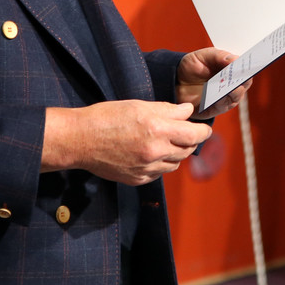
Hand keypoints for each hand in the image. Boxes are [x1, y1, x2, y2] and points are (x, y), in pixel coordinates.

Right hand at [44, 100, 210, 185]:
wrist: (80, 140)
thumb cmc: (107, 117)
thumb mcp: (139, 106)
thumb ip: (167, 109)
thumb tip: (187, 112)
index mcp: (157, 129)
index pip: (194, 134)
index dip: (203, 131)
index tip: (203, 128)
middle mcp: (155, 151)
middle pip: (187, 150)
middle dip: (190, 141)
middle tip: (185, 133)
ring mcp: (146, 168)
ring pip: (175, 164)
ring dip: (176, 153)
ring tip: (165, 142)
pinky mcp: (138, 179)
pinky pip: (159, 173)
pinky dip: (160, 164)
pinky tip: (150, 154)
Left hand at [176, 47, 251, 114]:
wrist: (175, 82)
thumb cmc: (192, 67)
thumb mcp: (203, 56)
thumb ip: (219, 55)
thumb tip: (235, 59)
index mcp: (232, 68)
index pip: (247, 67)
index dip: (250, 65)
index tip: (249, 63)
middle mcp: (232, 83)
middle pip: (245, 82)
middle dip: (244, 78)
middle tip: (241, 74)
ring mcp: (226, 96)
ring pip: (237, 95)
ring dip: (235, 90)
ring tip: (233, 85)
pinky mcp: (217, 108)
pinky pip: (224, 106)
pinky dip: (223, 101)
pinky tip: (221, 96)